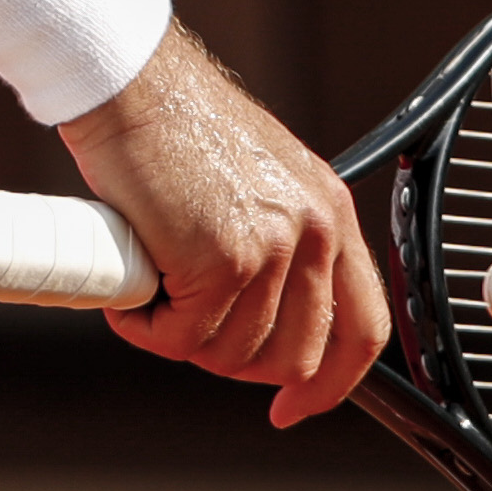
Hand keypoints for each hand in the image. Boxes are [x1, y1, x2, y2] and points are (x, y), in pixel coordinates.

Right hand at [56, 26, 392, 427]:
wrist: (128, 81)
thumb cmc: (172, 126)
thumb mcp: (256, 180)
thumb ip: (276, 240)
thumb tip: (262, 319)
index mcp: (330, 212)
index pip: (363, 326)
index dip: (331, 383)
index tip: (292, 408)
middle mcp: (314, 230)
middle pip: (293, 356)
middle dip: (233, 361)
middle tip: (184, 323)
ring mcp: (271, 246)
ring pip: (231, 354)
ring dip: (180, 338)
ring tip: (150, 287)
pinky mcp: (221, 259)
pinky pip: (182, 338)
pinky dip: (145, 327)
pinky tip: (131, 289)